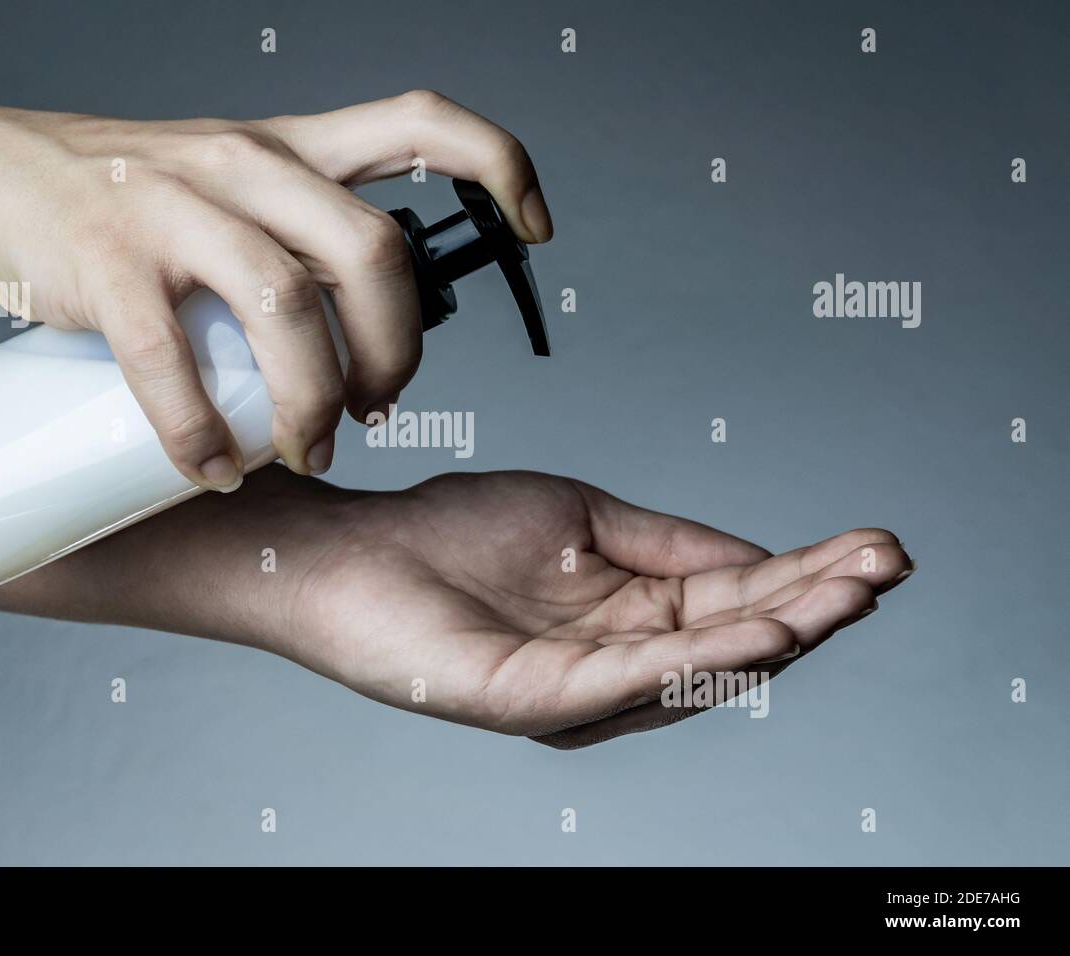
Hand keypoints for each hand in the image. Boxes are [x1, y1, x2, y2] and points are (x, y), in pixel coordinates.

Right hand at [0, 92, 551, 486]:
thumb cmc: (131, 207)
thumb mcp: (231, 191)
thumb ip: (301, 241)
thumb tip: (366, 338)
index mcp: (288, 147)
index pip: (417, 122)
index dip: (496, 164)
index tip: (536, 230)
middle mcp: (242, 162)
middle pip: (371, 249)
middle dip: (398, 351)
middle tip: (379, 410)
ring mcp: (174, 206)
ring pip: (286, 306)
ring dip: (313, 402)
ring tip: (307, 453)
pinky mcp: (108, 261)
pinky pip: (172, 359)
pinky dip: (202, 432)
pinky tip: (214, 471)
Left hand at [135, 469, 911, 746]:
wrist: (358, 553)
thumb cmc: (454, 534)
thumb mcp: (585, 517)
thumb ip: (669, 542)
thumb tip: (760, 555)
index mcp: (633, 610)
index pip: (737, 592)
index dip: (808, 571)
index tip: (876, 543)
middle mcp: (620, 657)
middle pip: (736, 634)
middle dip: (816, 602)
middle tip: (886, 568)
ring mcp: (582, 686)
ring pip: (697, 667)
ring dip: (779, 631)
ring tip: (847, 596)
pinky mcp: (537, 701)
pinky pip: (630, 682)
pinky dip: (698, 659)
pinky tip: (758, 632)